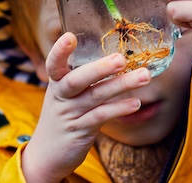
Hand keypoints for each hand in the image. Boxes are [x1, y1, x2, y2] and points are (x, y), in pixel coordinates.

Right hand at [21, 32, 150, 182]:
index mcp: (56, 82)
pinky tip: (136, 103)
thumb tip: (112, 54)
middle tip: (121, 58)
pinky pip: (101, 117)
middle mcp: (61, 96)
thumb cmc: (63, 116)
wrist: (46, 155)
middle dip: (100, 68)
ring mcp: (70, 114)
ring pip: (96, 96)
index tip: (70, 36)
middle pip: (77, 79)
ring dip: (122, 85)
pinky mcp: (80, 131)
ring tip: (144, 76)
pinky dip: (119, 109)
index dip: (60, 51)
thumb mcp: (65, 94)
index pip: (54, 64)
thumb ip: (82, 76)